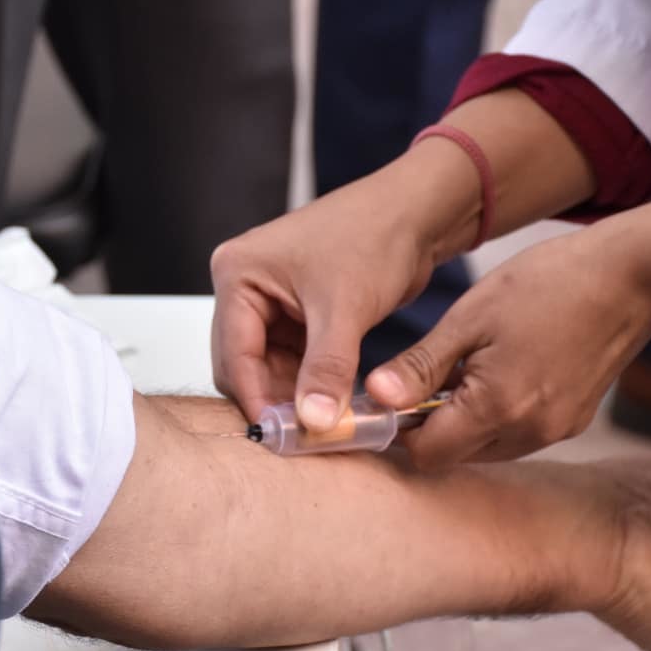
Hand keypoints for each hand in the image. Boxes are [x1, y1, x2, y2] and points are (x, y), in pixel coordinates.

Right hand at [211, 144, 481, 423]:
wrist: (416, 213)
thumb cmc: (374, 233)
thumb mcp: (346, 308)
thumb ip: (326, 369)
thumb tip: (314, 421)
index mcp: (238, 273)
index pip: (234, 352)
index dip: (257, 398)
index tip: (282, 436)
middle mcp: (246, 286)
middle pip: (244, 364)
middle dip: (274, 399)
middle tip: (304, 437)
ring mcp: (270, 300)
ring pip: (269, 367)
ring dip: (294, 396)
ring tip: (324, 426)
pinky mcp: (297, 312)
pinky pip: (293, 360)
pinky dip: (310, 383)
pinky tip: (333, 405)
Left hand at [368, 224, 650, 467]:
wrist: (631, 275)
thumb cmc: (547, 284)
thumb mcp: (469, 317)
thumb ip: (420, 366)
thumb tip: (375, 398)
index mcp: (497, 407)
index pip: (427, 455)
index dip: (400, 431)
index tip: (391, 397)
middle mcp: (530, 433)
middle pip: (456, 456)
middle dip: (432, 426)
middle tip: (427, 374)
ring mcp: (557, 431)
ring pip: (487, 448)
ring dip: (465, 421)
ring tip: (467, 365)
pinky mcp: (574, 421)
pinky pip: (518, 435)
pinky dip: (498, 415)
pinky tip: (501, 369)